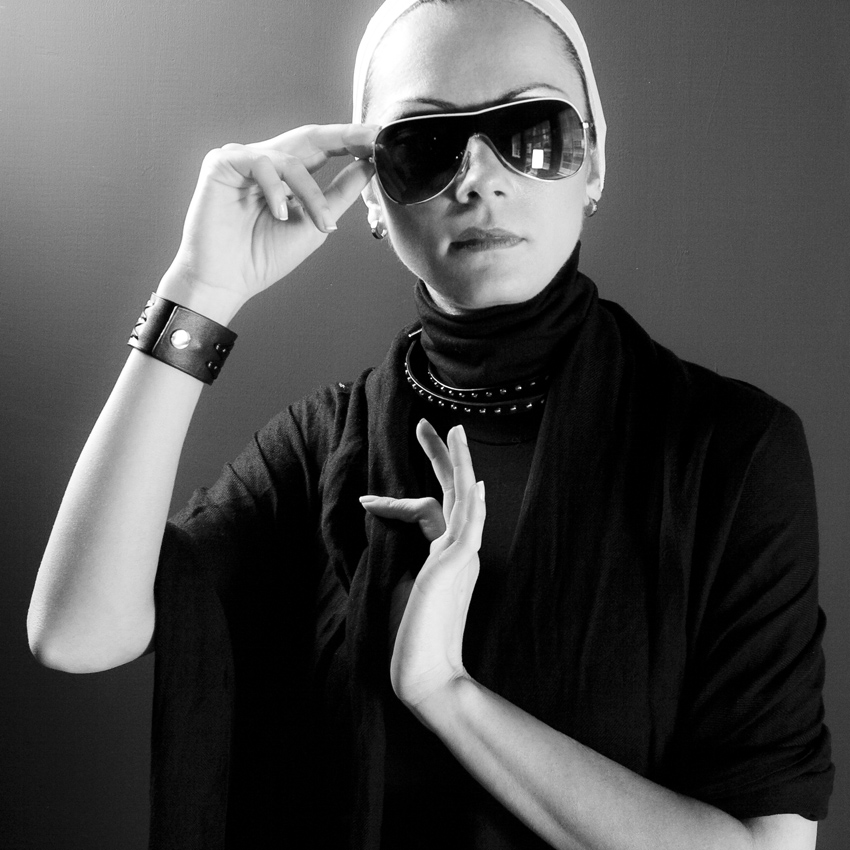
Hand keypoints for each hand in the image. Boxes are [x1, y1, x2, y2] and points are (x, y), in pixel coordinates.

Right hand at [157, 123, 377, 320]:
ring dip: (312, 193)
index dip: (352, 143)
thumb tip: (369, 165)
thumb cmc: (263, 257)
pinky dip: (277, 189)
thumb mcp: (315, 223)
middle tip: (374, 139)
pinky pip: (261, 163)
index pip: (324, 149)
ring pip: (290, 159)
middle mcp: (266, 161)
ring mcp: (243, 159)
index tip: (383, 141)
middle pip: (310, 137)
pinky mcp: (221, 163)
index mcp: (287, 175)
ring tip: (321, 224)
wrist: (225, 281)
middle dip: (345, 137)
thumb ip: (340, 193)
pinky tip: (280, 214)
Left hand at [360, 420, 485, 711]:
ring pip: (463, 497)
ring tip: (446, 429)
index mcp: (448, 558)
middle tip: (431, 424)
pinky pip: (466, 523)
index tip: (366, 500)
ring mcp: (461, 557)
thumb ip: (402, 557)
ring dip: (455, 461)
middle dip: (443, 456)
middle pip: (455, 492)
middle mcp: (459, 552)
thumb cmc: (410, 638)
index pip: (432, 512)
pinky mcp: (455, 564)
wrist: (424, 675)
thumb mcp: (401, 586)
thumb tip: (382, 529)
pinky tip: (470, 478)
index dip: (398, 500)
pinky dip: (468, 500)